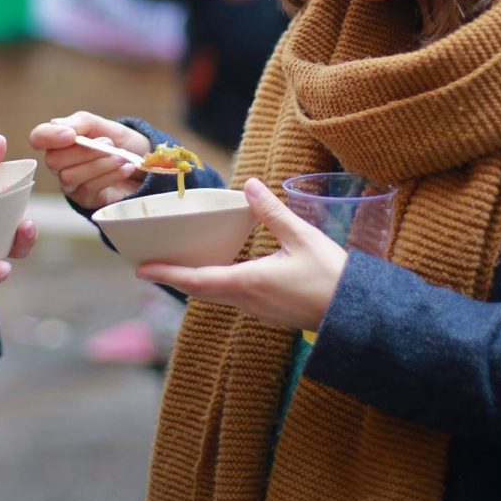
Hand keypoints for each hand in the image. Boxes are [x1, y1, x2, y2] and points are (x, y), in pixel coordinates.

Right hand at [29, 112, 149, 210]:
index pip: (39, 137)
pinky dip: (110, 175)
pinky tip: (126, 168)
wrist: (146, 161)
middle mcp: (61, 163)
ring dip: (99, 164)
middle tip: (108, 143)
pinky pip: (89, 188)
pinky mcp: (86, 199)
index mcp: (61, 140)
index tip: (71, 135)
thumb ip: (81, 123)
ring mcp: (72, 183)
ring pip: (69, 176)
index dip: (49, 137)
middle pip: (53, 161)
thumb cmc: (121, 142)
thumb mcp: (103, 125)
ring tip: (121, 157)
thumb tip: (61, 128)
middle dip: (83, 152)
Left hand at [137, 178, 346, 330]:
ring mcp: (259, 311)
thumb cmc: (332, 277)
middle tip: (151, 265)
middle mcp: (248, 301)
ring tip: (180, 266)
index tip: (141, 270)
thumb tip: (251, 185)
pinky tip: (221, 272)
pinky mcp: (270, 313)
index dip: (167, 274)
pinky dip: (217, 285)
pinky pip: (234, 299)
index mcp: (249, 282)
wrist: (359, 315)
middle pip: (201, 290)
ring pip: (217, 296)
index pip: (197, 280)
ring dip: (196, 282)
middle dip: (176, 277)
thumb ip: (273, 213)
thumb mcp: (302, 238)